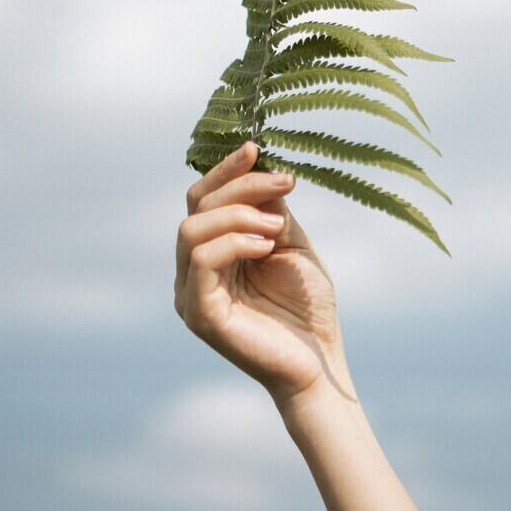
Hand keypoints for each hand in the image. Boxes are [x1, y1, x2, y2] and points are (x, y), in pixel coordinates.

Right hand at [175, 141, 351, 409]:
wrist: (320, 361)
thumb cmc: (306, 307)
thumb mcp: (289, 243)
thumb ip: (270, 209)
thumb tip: (259, 165)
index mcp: (211, 252)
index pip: (203, 199)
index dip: (225, 170)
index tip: (256, 149)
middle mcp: (191, 271)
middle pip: (197, 207)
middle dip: (240, 187)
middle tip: (284, 184)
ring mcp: (190, 293)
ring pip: (192, 230)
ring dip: (237, 215)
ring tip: (276, 226)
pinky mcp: (200, 314)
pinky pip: (201, 262)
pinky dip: (233, 243)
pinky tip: (266, 246)